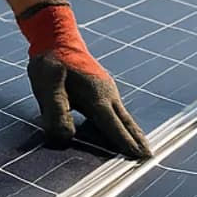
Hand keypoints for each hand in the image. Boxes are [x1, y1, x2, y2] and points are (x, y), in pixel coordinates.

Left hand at [18, 1, 150, 158]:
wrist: (56, 38)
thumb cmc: (50, 62)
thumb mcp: (47, 85)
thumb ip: (56, 110)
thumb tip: (67, 137)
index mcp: (96, 95)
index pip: (114, 125)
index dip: (126, 143)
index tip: (140, 158)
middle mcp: (107, 94)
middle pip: (126, 122)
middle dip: (137, 140)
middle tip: (150, 159)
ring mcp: (107, 90)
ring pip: (124, 117)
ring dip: (133, 133)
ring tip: (142, 150)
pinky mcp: (102, 89)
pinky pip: (117, 112)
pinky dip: (124, 125)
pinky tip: (123, 134)